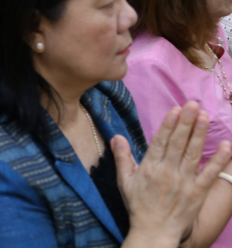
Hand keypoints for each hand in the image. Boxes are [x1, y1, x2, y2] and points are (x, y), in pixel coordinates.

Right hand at [114, 102, 231, 244]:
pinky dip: (218, 160)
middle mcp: (168, 172)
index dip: (169, 124)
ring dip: (199, 134)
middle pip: (178, 143)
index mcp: (150, 168)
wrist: (154, 232)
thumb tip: (115, 137)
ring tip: (204, 116)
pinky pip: (210, 174)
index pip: (161, 141)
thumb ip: (122, 157)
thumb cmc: (138, 206)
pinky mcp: (198, 193)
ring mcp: (184, 182)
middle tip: (192, 104)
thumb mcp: (124, 181)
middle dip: (186, 122)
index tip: (175, 109)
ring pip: (193, 154)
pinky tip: (226, 146)